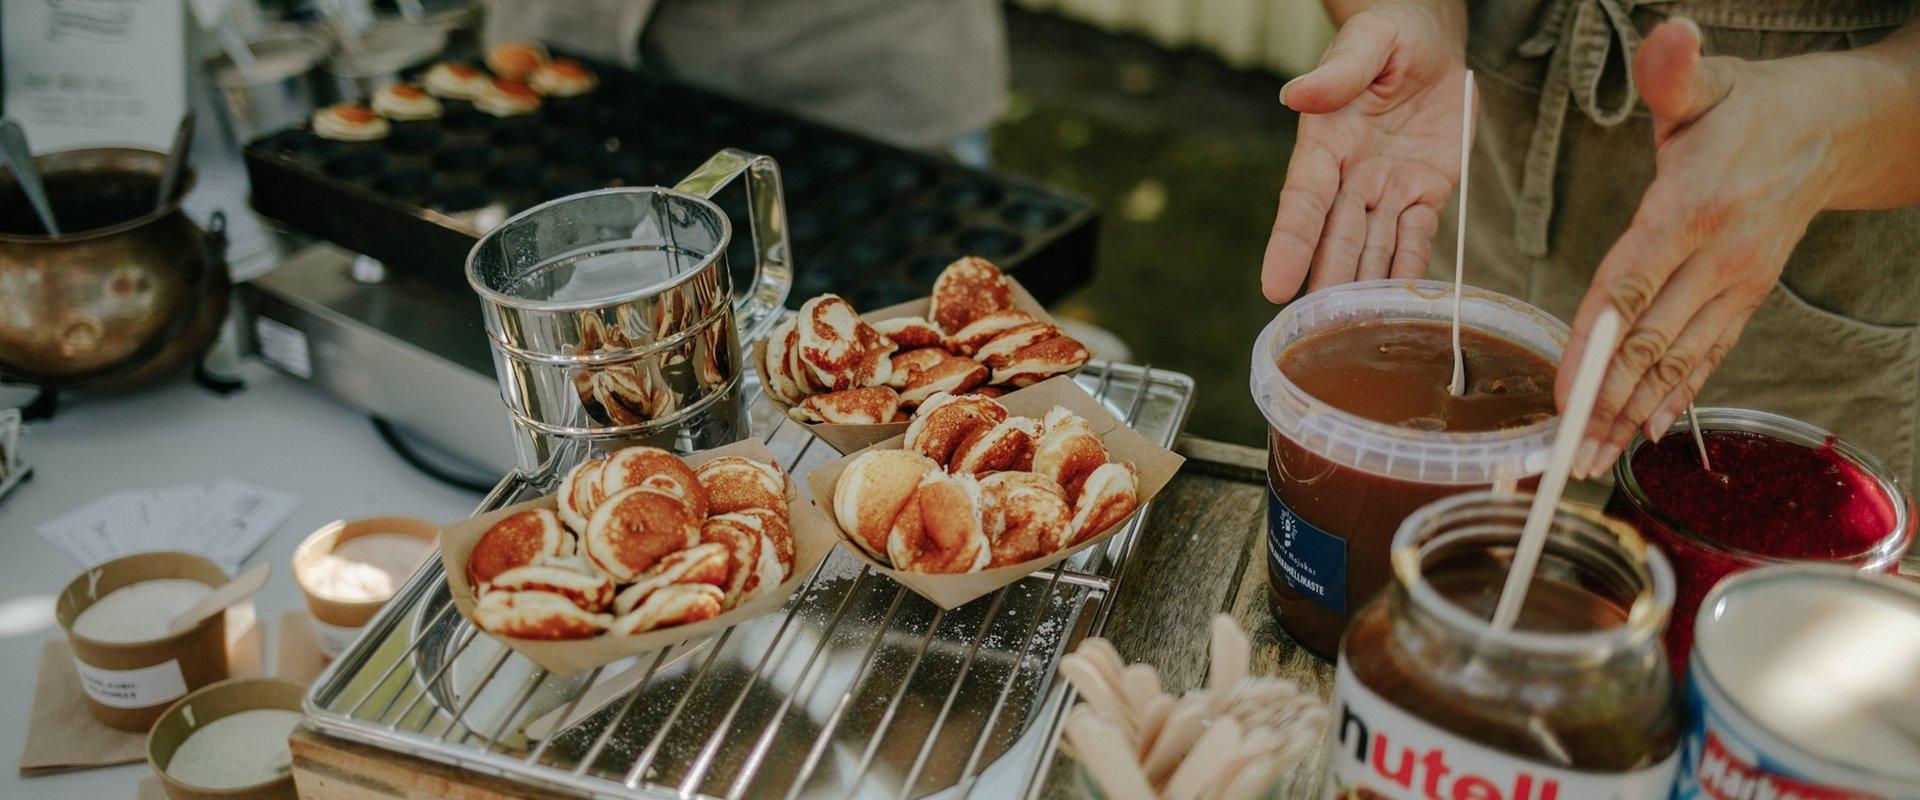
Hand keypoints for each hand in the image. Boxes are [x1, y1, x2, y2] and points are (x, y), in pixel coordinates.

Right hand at [1260, 2, 1467, 302]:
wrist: (1430, 41)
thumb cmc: (1388, 34)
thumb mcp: (1367, 41)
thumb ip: (1337, 73)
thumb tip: (1295, 94)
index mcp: (1325, 143)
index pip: (1303, 202)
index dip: (1290, 244)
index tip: (1273, 285)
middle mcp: (1350, 175)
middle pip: (1337, 236)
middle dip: (1329, 278)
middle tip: (1319, 325)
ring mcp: (1387, 188)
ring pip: (1374, 246)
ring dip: (1366, 286)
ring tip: (1355, 329)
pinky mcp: (1424, 192)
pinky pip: (1417, 237)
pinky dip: (1411, 270)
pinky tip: (1403, 306)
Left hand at [1565, 19, 1845, 477]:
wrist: (1832, 131)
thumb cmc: (1751, 107)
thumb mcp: (1708, 82)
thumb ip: (1674, 70)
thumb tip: (1673, 36)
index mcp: (1692, 207)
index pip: (1631, 284)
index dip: (1594, 341)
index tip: (1563, 390)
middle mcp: (1717, 257)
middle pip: (1650, 340)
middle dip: (1605, 400)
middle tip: (1565, 450)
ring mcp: (1735, 284)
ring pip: (1676, 360)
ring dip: (1631, 413)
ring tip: (1591, 458)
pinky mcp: (1744, 298)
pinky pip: (1706, 357)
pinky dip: (1675, 399)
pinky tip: (1643, 434)